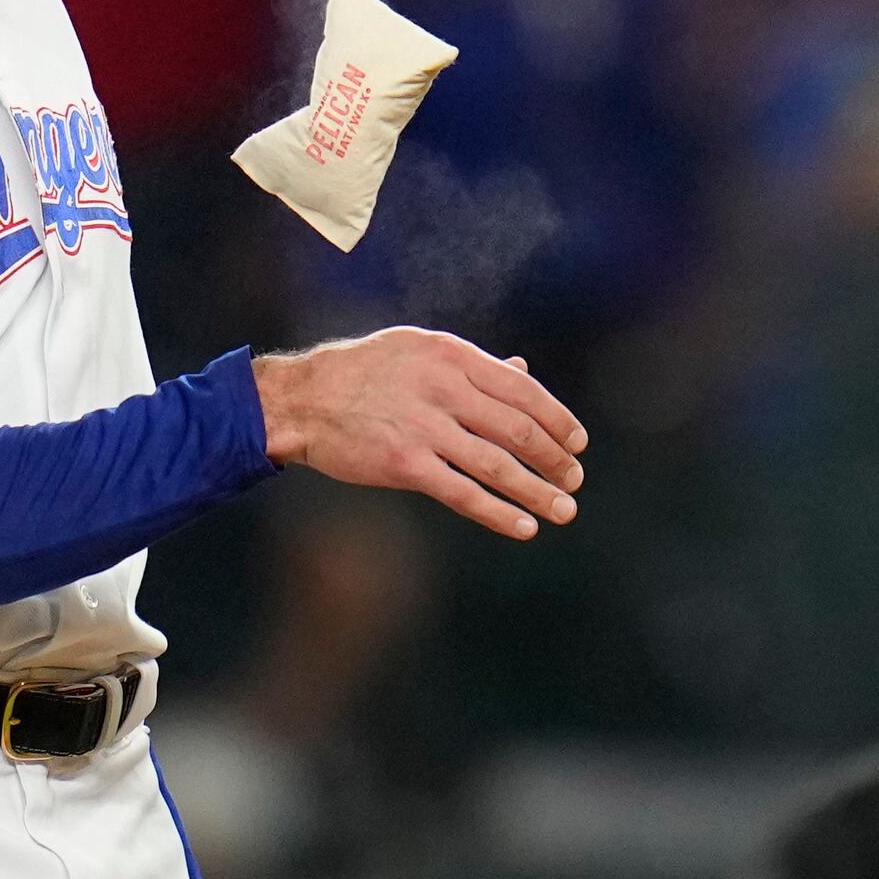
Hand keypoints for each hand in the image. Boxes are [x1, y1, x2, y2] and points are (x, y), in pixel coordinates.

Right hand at [254, 329, 585, 542]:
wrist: (302, 400)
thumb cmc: (362, 373)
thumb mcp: (418, 351)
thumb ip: (471, 366)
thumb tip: (522, 370)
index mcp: (451, 355)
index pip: (521, 389)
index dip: (557, 418)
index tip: (577, 442)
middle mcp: (443, 388)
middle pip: (518, 428)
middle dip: (554, 458)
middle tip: (574, 480)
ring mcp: (424, 427)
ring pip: (497, 464)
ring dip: (537, 490)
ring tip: (563, 509)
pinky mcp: (405, 464)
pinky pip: (463, 493)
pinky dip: (498, 512)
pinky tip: (524, 526)